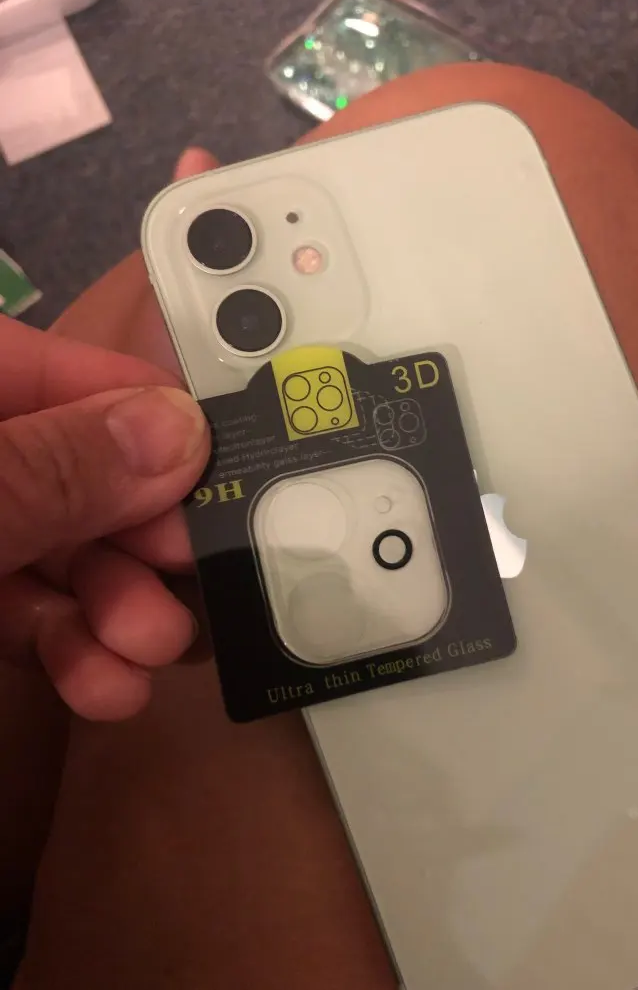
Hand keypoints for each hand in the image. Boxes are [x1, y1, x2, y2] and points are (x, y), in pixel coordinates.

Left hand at [0, 149, 218, 720]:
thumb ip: (38, 472)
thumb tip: (173, 431)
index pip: (36, 364)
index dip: (130, 406)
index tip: (209, 459)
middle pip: (55, 465)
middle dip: (128, 530)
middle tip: (190, 572)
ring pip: (42, 549)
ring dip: (108, 605)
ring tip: (150, 654)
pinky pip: (13, 609)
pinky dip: (66, 648)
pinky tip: (103, 683)